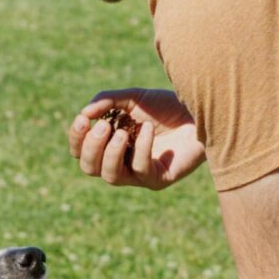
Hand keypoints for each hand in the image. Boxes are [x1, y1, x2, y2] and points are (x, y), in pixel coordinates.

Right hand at [68, 88, 205, 189]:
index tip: (83, 119)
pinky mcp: (158, 180)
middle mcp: (121, 162)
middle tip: (103, 127)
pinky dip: (141, 147)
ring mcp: (139, 174)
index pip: (81, 151)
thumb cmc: (168, 107)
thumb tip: (84, 113)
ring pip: (110, 176)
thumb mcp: (134, 98)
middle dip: (91, 147)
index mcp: (110, 144)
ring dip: (110, 153)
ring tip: (121, 131)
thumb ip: (107, 101)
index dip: (76, 138)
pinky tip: (148, 129)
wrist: (201, 112)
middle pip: (89, 168)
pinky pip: (140, 170)